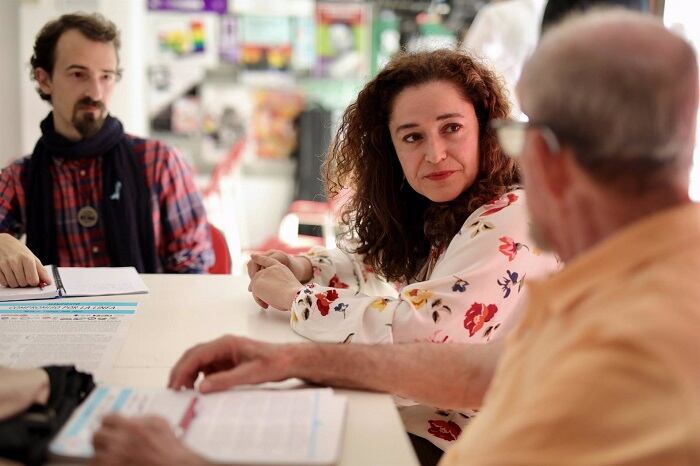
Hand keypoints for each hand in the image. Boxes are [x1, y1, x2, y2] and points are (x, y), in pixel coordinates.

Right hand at [0, 233, 51, 287]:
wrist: (1, 242)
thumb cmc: (17, 249)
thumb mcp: (31, 257)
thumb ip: (41, 270)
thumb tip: (48, 281)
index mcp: (27, 258)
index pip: (33, 280)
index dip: (34, 282)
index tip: (33, 279)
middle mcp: (15, 261)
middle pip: (23, 283)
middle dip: (25, 282)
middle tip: (24, 275)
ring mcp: (4, 264)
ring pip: (13, 284)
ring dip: (16, 283)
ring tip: (16, 274)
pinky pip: (3, 282)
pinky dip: (7, 281)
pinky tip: (9, 275)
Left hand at [91, 414, 207, 465]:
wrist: (174, 465)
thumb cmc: (169, 447)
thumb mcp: (158, 422)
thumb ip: (140, 418)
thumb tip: (129, 419)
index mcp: (129, 427)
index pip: (106, 419)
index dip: (110, 423)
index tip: (111, 427)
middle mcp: (118, 443)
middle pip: (96, 436)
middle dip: (103, 438)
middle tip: (109, 442)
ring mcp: (113, 461)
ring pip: (94, 456)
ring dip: (102, 455)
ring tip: (112, 457)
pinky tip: (114, 464)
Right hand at [168, 335, 292, 392]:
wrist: (288, 361)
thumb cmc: (273, 364)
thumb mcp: (250, 375)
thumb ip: (225, 381)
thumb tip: (201, 388)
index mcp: (226, 343)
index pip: (196, 354)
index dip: (183, 370)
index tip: (175, 385)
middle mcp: (222, 346)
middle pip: (193, 356)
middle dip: (180, 372)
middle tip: (172, 390)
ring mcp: (224, 354)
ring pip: (197, 362)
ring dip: (187, 375)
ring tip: (182, 393)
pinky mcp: (227, 362)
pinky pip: (207, 369)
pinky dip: (198, 378)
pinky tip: (197, 390)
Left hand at [249, 255, 302, 310]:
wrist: (294, 295)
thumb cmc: (294, 294)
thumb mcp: (287, 283)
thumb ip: (277, 282)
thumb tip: (265, 290)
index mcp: (279, 266)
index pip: (266, 260)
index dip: (259, 258)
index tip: (252, 256)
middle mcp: (269, 268)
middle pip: (258, 277)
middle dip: (258, 288)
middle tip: (265, 301)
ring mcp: (262, 275)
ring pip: (255, 286)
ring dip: (260, 296)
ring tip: (269, 304)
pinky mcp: (256, 283)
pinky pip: (254, 294)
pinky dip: (259, 301)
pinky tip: (266, 305)